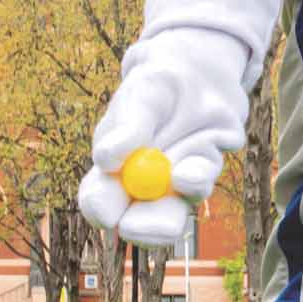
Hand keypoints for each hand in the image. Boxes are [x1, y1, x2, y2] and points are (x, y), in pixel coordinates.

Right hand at [77, 29, 248, 244]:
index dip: (99, 211)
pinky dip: (202, 169)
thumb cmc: (161, 84)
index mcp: (111, 169)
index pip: (98, 200)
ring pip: (176, 209)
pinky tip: (204, 142)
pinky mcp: (202, 174)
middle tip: (164, 226)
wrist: (202, 72)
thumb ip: (128, 127)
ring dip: (183, 189)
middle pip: (139, 223)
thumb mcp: (144, 95)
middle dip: (150, 229)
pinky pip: (202, 182)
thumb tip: (106, 161)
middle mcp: (140, 185)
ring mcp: (172, 185)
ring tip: (187, 163)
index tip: (107, 213)